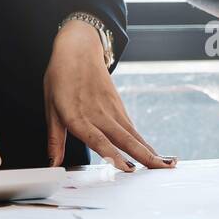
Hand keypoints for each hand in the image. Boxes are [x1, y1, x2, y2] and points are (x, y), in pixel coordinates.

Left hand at [44, 20, 175, 171]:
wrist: (79, 49)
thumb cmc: (61, 77)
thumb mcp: (50, 108)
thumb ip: (54, 140)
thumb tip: (52, 164)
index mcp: (78, 116)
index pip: (98, 139)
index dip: (113, 155)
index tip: (127, 168)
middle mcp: (99, 115)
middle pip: (125, 139)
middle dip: (144, 156)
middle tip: (160, 169)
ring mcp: (112, 111)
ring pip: (134, 136)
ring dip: (151, 151)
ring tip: (168, 164)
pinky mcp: (119, 108)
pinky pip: (133, 130)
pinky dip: (144, 143)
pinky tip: (154, 155)